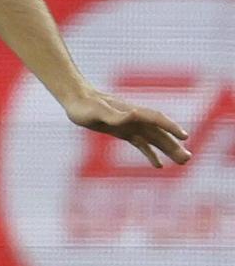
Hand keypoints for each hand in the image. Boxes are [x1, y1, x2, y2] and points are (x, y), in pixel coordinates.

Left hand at [64, 89, 190, 167]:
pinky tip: (159, 165)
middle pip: (159, 133)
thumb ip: (116, 115)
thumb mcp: (98, 111)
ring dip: (168, 150)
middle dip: (174, 145)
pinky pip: (141, 144)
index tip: (184, 137)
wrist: (76, 100)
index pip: (157, 120)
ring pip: (154, 140)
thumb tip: (135, 114)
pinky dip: (150, 154)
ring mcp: (131, 126)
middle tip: (188, 159)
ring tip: (183, 162)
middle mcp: (135, 119)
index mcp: (132, 112)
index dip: (170, 128)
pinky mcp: (123, 132)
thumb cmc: (85, 106)